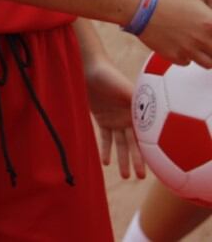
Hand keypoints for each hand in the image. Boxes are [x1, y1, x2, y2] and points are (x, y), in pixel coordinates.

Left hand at [83, 57, 145, 179]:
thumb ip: (135, 101)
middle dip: (138, 160)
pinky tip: (106, 163)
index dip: (151, 152)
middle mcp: (128, 118)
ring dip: (122, 159)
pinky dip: (105, 150)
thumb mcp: (124, 89)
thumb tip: (150, 113)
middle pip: (134, 144)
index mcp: (138, 113)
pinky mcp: (102, 119)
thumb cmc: (109, 76)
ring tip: (126, 176)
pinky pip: (105, 138)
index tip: (156, 168)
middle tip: (139, 178)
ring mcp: (116, 120)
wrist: (90, 69)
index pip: (145, 136)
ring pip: (120, 144)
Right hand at [138, 0, 211, 66]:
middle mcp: (201, 40)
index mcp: (210, 23)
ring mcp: (186, 50)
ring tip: (200, 45)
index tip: (211, 28)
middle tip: (208, 37)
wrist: (135, 4)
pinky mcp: (171, 55)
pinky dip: (187, 57)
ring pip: (208, 64)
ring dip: (207, 55)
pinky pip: (187, 62)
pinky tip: (183, 45)